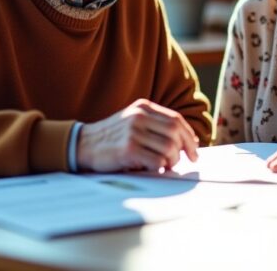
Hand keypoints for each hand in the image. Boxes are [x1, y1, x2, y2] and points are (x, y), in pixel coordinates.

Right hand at [76, 98, 198, 171]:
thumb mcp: (133, 121)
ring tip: (167, 166)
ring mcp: (133, 132)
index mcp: (143, 107)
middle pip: (176, 132)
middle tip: (186, 160)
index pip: (176, 119)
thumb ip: (155, 125)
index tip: (194, 148)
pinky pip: (156, 160)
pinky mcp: (128, 149)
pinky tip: (155, 169)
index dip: (189, 135)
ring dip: (172, 160)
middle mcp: (139, 116)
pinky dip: (160, 167)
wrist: (82, 144)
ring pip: (169, 147)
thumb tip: (187, 141)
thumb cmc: (112, 137)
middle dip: (186, 149)